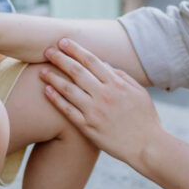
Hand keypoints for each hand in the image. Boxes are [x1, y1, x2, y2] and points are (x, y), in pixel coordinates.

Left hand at [40, 38, 161, 167]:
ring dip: (53, 77)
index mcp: (116, 84)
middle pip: (76, 71)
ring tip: (42, 70)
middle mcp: (104, 95)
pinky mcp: (88, 127)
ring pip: (68, 89)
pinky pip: (68, 110)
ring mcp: (94, 111)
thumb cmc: (145, 118)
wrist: (147, 146)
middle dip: (60, 58)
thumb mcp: (139, 92)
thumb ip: (122, 76)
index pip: (92, 60)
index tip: (63, 42)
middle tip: (47, 50)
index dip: (76, 49)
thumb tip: (105, 65)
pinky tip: (46, 90)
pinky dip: (56, 99)